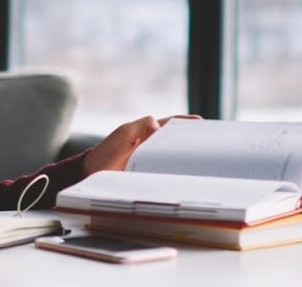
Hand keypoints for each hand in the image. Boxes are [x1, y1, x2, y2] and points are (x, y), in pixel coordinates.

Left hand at [82, 114, 201, 174]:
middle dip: (192, 142)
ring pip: (173, 158)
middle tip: (208, 144)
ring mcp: (152, 162)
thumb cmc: (107, 152)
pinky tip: (185, 177)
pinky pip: (166, 174)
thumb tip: (160, 128)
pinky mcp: (150, 176)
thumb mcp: (124, 133)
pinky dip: (175, 174)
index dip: (186, 124)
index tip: (202, 124)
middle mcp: (153, 146)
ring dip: (185, 160)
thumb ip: (143, 125)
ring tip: (202, 162)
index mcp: (149, 132)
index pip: (172, 125)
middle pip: (177, 142)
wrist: (93, 174)